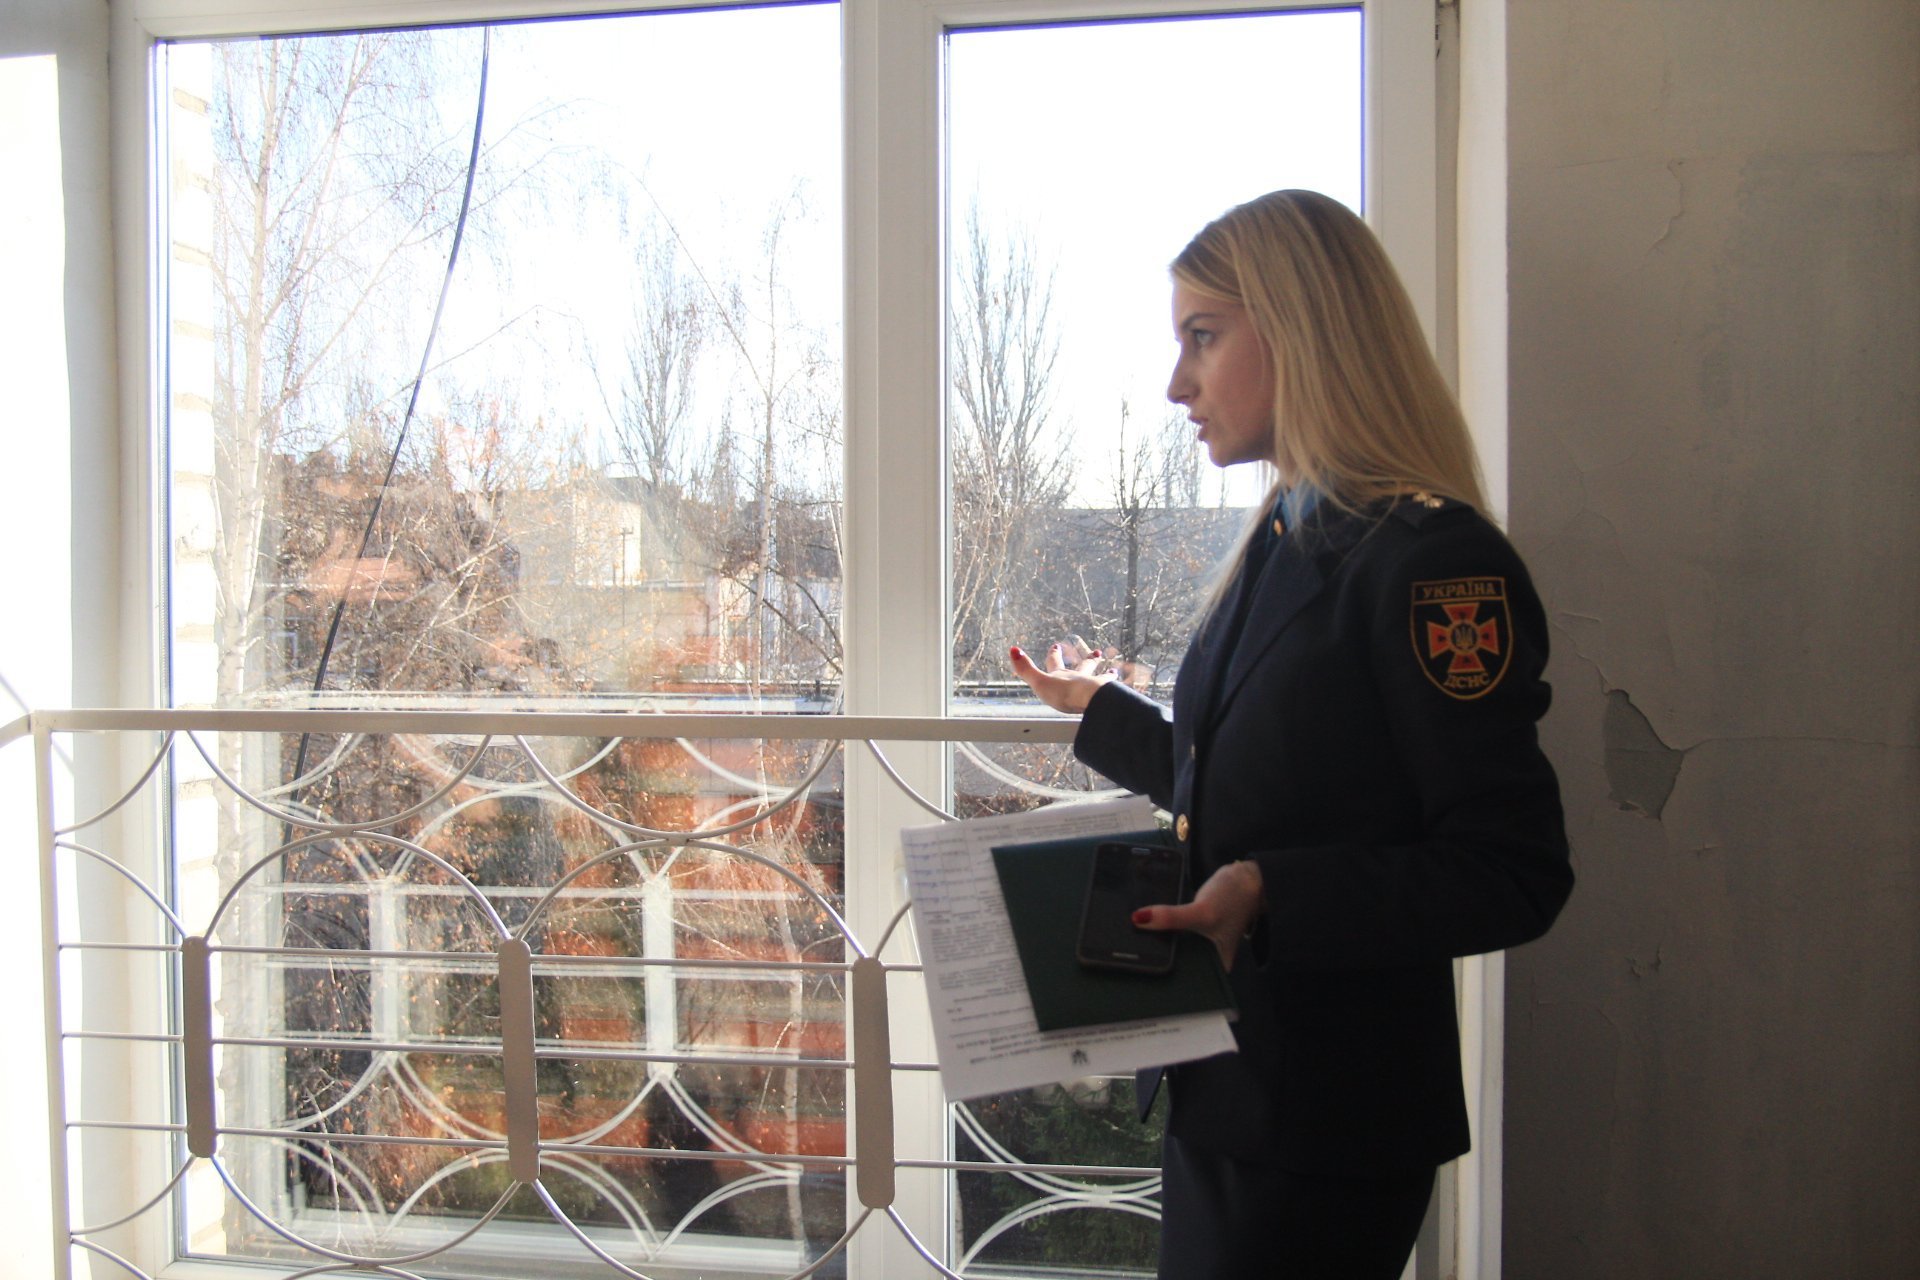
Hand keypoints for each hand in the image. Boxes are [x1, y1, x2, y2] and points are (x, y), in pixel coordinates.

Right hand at [1009, 643, 1113, 714]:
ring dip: (1107, 674)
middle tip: (1096, 652)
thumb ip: (1025, 669)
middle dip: (1088, 659)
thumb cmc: (1063, 693)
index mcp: (1061, 677)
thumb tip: (1012, 649)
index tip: (1056, 646)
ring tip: (1114, 671)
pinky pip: (1115, 693)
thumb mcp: (1039, 682)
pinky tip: (1125, 691)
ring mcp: (1094, 687)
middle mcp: (1079, 679)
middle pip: (1084, 666)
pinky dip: (1119, 691)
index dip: (1054, 655)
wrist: (1088, 700)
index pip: (1056, 663)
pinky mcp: (1106, 697)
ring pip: (1102, 677)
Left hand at [1132, 859, 1263, 970]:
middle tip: (1131, 951)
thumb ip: (1172, 918)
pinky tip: (1145, 924)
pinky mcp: (1190, 930)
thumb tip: (1139, 919)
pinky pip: (1171, 933)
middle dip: (1155, 957)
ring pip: (1171, 947)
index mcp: (1215, 967)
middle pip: (1175, 964)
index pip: (1184, 981)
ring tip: (1134, 938)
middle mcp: (1207, 960)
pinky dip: (1161, 928)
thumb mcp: (1202, 912)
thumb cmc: (1232, 900)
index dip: (1160, 978)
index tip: (1138, 969)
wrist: (1242, 878)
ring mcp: (1198, 945)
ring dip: (1156, 940)